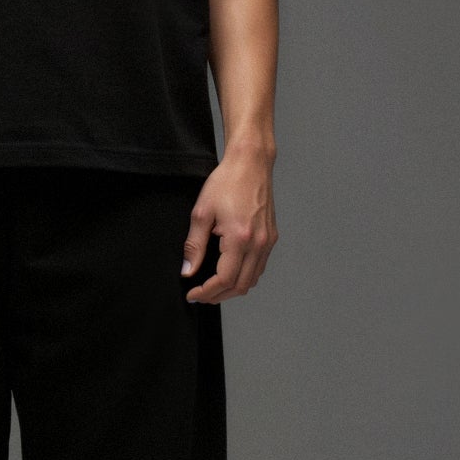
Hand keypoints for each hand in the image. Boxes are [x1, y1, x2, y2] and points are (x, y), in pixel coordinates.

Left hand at [181, 148, 277, 302]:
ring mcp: (267, 241)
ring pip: (253, 279)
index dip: (207, 292)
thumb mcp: (201, 213)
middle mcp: (258, 243)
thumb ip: (193, 246)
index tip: (193, 294)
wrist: (251, 163)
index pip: (224, 279)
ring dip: (233, 288)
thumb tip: (188, 270)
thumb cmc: (226, 182)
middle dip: (219, 296)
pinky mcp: (271, 237)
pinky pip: (259, 267)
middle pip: (241, 286)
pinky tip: (230, 272)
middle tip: (201, 295)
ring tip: (213, 287)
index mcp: (240, 238)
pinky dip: (245, 276)